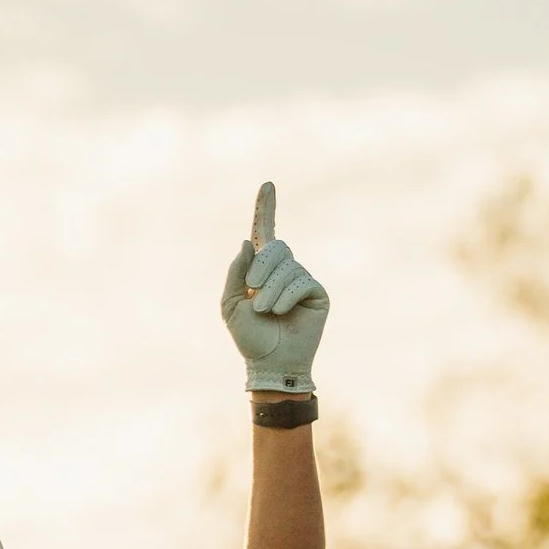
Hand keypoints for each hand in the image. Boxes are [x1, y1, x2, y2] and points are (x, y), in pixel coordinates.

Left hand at [220, 180, 327, 397]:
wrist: (269, 363)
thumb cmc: (249, 338)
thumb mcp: (231, 304)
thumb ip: (236, 272)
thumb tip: (248, 242)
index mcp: (261, 269)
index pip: (264, 232)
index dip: (265, 209)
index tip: (267, 185)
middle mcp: (284, 270)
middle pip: (277, 247)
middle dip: (261, 268)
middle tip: (254, 293)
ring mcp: (302, 280)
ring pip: (288, 266)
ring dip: (271, 290)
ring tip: (266, 312)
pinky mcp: (317, 293)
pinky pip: (301, 281)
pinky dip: (286, 297)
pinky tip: (282, 312)